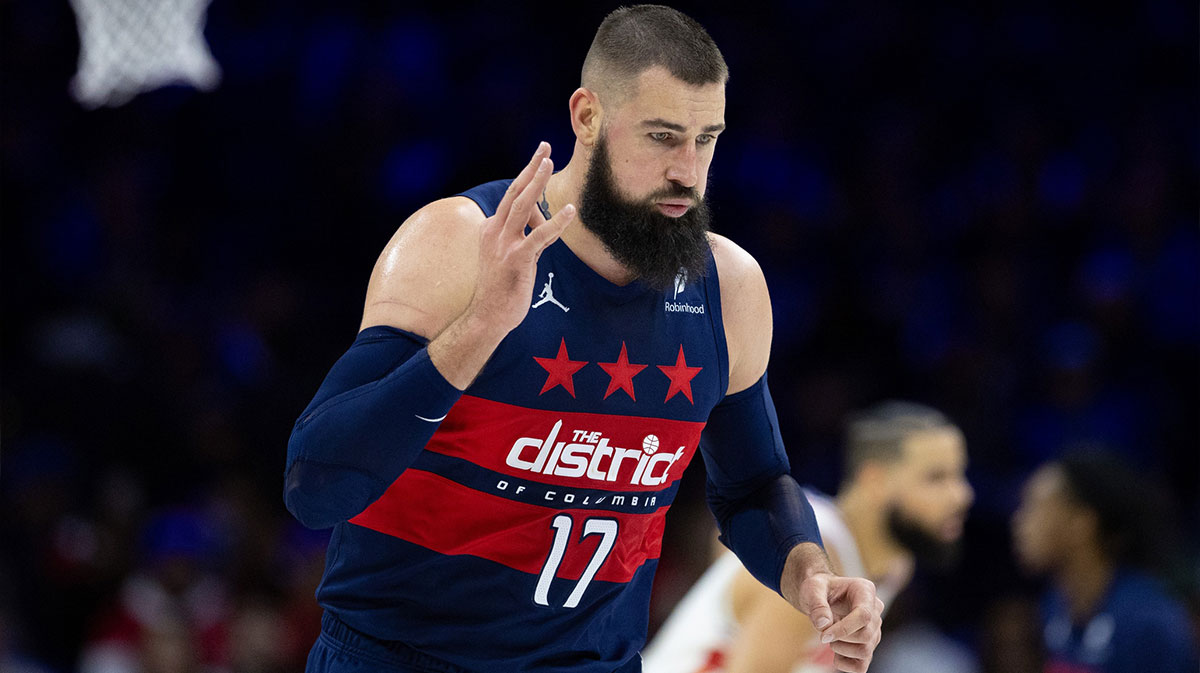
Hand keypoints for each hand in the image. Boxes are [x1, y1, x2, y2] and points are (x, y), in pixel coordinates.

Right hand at [466, 142, 575, 333]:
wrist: (488, 316)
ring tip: (549, 163)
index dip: (527, 175)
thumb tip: (543, 223)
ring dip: (536, 182)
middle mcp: (495, 232)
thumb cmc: (502, 288)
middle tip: (544, 147)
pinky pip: (539, 236)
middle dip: (531, 168)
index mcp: (492, 229)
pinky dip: (556, 222)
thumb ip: (527, 237)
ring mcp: (504, 245)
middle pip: (514, 193)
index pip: (511, 197)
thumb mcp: (512, 256)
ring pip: (521, 206)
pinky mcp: (517, 260)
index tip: (539, 156)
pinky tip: (570, 210)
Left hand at [790, 572, 883, 672]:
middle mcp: (875, 610)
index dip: (844, 629)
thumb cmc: (819, 589)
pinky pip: (862, 666)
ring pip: (865, 651)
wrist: (821, 596)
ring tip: (829, 638)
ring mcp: (874, 629)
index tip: (823, 635)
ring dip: (842, 650)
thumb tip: (823, 625)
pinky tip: (835, 654)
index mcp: (865, 591)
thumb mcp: (813, 589)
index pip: (864, 615)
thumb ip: (817, 604)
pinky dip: (846, 665)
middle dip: (840, 639)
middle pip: (866, 635)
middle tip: (824, 633)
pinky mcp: (867, 645)